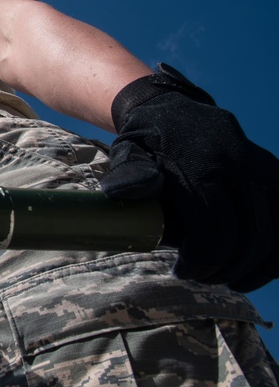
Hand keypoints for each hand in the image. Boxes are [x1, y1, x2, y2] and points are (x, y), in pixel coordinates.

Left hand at [100, 64, 278, 291]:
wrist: (172, 108)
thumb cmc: (146, 139)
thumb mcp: (128, 151)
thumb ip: (128, 173)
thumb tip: (123, 191)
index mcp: (200, 166)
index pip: (212, 228)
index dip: (200, 259)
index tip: (182, 272)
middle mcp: (237, 166)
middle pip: (247, 235)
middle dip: (225, 266)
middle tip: (203, 278)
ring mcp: (260, 169)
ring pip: (273, 232)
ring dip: (255, 265)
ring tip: (231, 278)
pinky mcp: (273, 172)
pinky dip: (276, 251)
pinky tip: (259, 268)